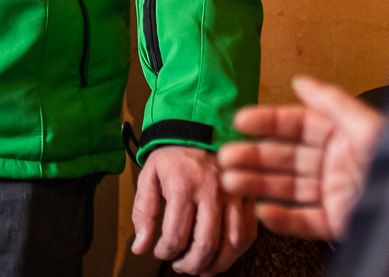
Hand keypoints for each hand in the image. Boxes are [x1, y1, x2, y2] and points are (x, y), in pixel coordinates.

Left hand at [129, 144, 253, 274]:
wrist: (200, 126)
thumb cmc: (173, 154)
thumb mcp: (148, 176)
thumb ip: (143, 213)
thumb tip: (140, 247)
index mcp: (183, 186)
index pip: (175, 237)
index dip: (165, 253)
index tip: (160, 252)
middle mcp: (211, 191)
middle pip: (205, 246)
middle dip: (190, 265)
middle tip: (181, 266)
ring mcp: (233, 195)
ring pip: (231, 245)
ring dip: (215, 265)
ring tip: (201, 267)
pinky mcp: (247, 196)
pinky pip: (248, 233)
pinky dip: (236, 251)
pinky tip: (222, 254)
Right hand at [218, 76, 385, 241]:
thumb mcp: (366, 124)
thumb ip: (332, 102)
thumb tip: (302, 81)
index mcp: (342, 134)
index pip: (297, 125)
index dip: (268, 121)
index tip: (241, 120)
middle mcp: (336, 161)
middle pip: (287, 157)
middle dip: (255, 156)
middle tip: (226, 156)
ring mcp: (336, 192)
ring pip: (289, 187)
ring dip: (258, 184)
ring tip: (232, 182)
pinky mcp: (339, 222)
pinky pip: (305, 221)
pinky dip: (283, 218)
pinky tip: (263, 213)